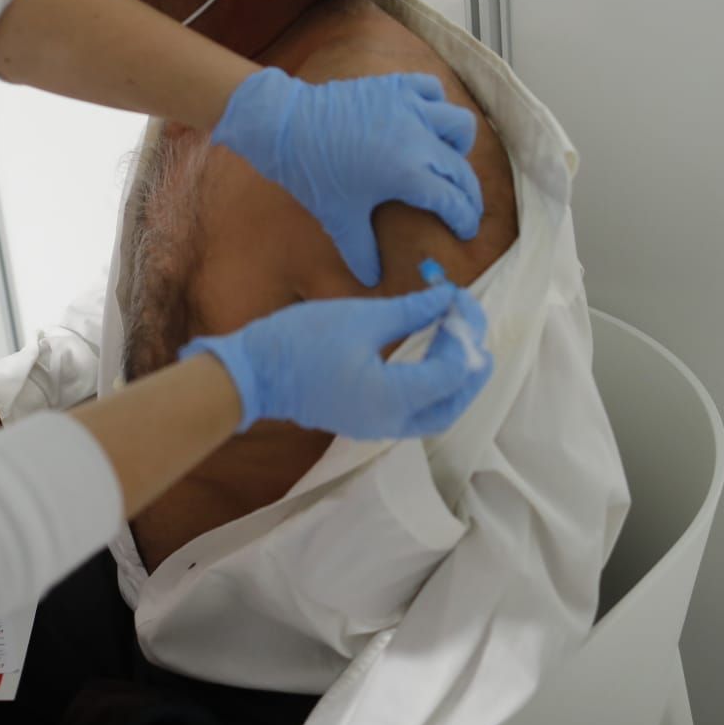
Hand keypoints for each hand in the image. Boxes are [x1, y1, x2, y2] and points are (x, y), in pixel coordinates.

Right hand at [179, 284, 491, 439]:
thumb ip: (412, 311)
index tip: (459, 300)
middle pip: (453, 403)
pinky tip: (428, 355)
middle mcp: (391, 421)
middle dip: (470, 367)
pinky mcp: (365, 421)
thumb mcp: (362, 318)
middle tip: (471, 329)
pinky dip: (431, 387)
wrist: (251, 373)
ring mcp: (377, 426)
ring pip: (435, 413)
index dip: (463, 333)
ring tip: (455, 340)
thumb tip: (448, 298)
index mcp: (393, 397)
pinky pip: (413, 412)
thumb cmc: (300, 342)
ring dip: (453, 380)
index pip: (452, 371)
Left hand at [210, 68, 482, 285]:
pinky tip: (424, 119)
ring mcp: (408, 107)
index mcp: (407, 173)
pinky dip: (436, 103)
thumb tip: (372, 279)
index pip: (453, 200)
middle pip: (461, 169)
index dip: (465, 219)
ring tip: (446, 158)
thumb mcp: (338, 219)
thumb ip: (361, 252)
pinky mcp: (395, 86)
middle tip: (464, 207)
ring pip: (458, 124)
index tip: (467, 231)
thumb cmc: (313, 174)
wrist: (286, 126)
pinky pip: (432, 89)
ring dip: (458, 144)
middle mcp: (417, 138)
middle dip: (468, 193)